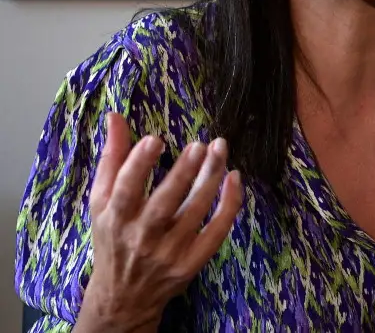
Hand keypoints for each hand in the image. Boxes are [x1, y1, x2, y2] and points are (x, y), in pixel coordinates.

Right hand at [79, 113, 242, 331]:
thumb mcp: (101, 201)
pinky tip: (235, 178)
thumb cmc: (112, 238)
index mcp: (115, 219)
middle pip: (166, 203)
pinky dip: (229, 205)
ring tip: (220, 150)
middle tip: (201, 144)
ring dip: (211, 179)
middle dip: (183, 173)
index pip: (126, 191)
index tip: (156, 139)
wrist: (123, 296)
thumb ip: (112, 158)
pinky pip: (217, 231)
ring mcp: (169, 252)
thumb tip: (115, 116)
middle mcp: (142, 238)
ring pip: (196, 212)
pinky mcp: (192, 262)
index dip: (139, 165)